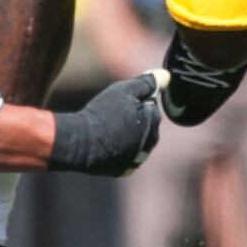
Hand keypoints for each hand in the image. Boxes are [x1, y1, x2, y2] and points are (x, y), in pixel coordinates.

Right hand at [45, 71, 168, 174]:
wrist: (79, 143)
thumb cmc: (102, 113)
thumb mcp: (125, 90)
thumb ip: (147, 83)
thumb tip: (166, 76)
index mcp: (153, 121)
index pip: (150, 105)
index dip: (134, 100)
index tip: (119, 103)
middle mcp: (150, 142)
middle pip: (145, 124)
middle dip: (133, 118)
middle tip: (111, 115)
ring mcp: (138, 158)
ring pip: (136, 141)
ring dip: (127, 134)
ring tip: (107, 129)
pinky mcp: (124, 170)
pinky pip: (125, 156)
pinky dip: (119, 150)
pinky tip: (106, 144)